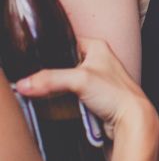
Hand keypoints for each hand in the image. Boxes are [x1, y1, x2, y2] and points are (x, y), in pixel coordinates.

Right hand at [15, 37, 158, 140]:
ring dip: (55, 86)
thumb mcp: (80, 80)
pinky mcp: (93, 95)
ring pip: (65, 79)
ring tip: (45, 91)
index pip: (66, 41)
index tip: (34, 61)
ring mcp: (95, 78)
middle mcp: (97, 59)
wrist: (131, 119)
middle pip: (63, 62)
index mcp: (97, 46)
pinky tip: (55, 102)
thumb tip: (25, 84)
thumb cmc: (117, 94)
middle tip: (37, 79)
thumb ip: (50, 79)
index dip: (50, 50)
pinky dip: (62, 98)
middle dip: (51, 71)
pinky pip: (70, 93)